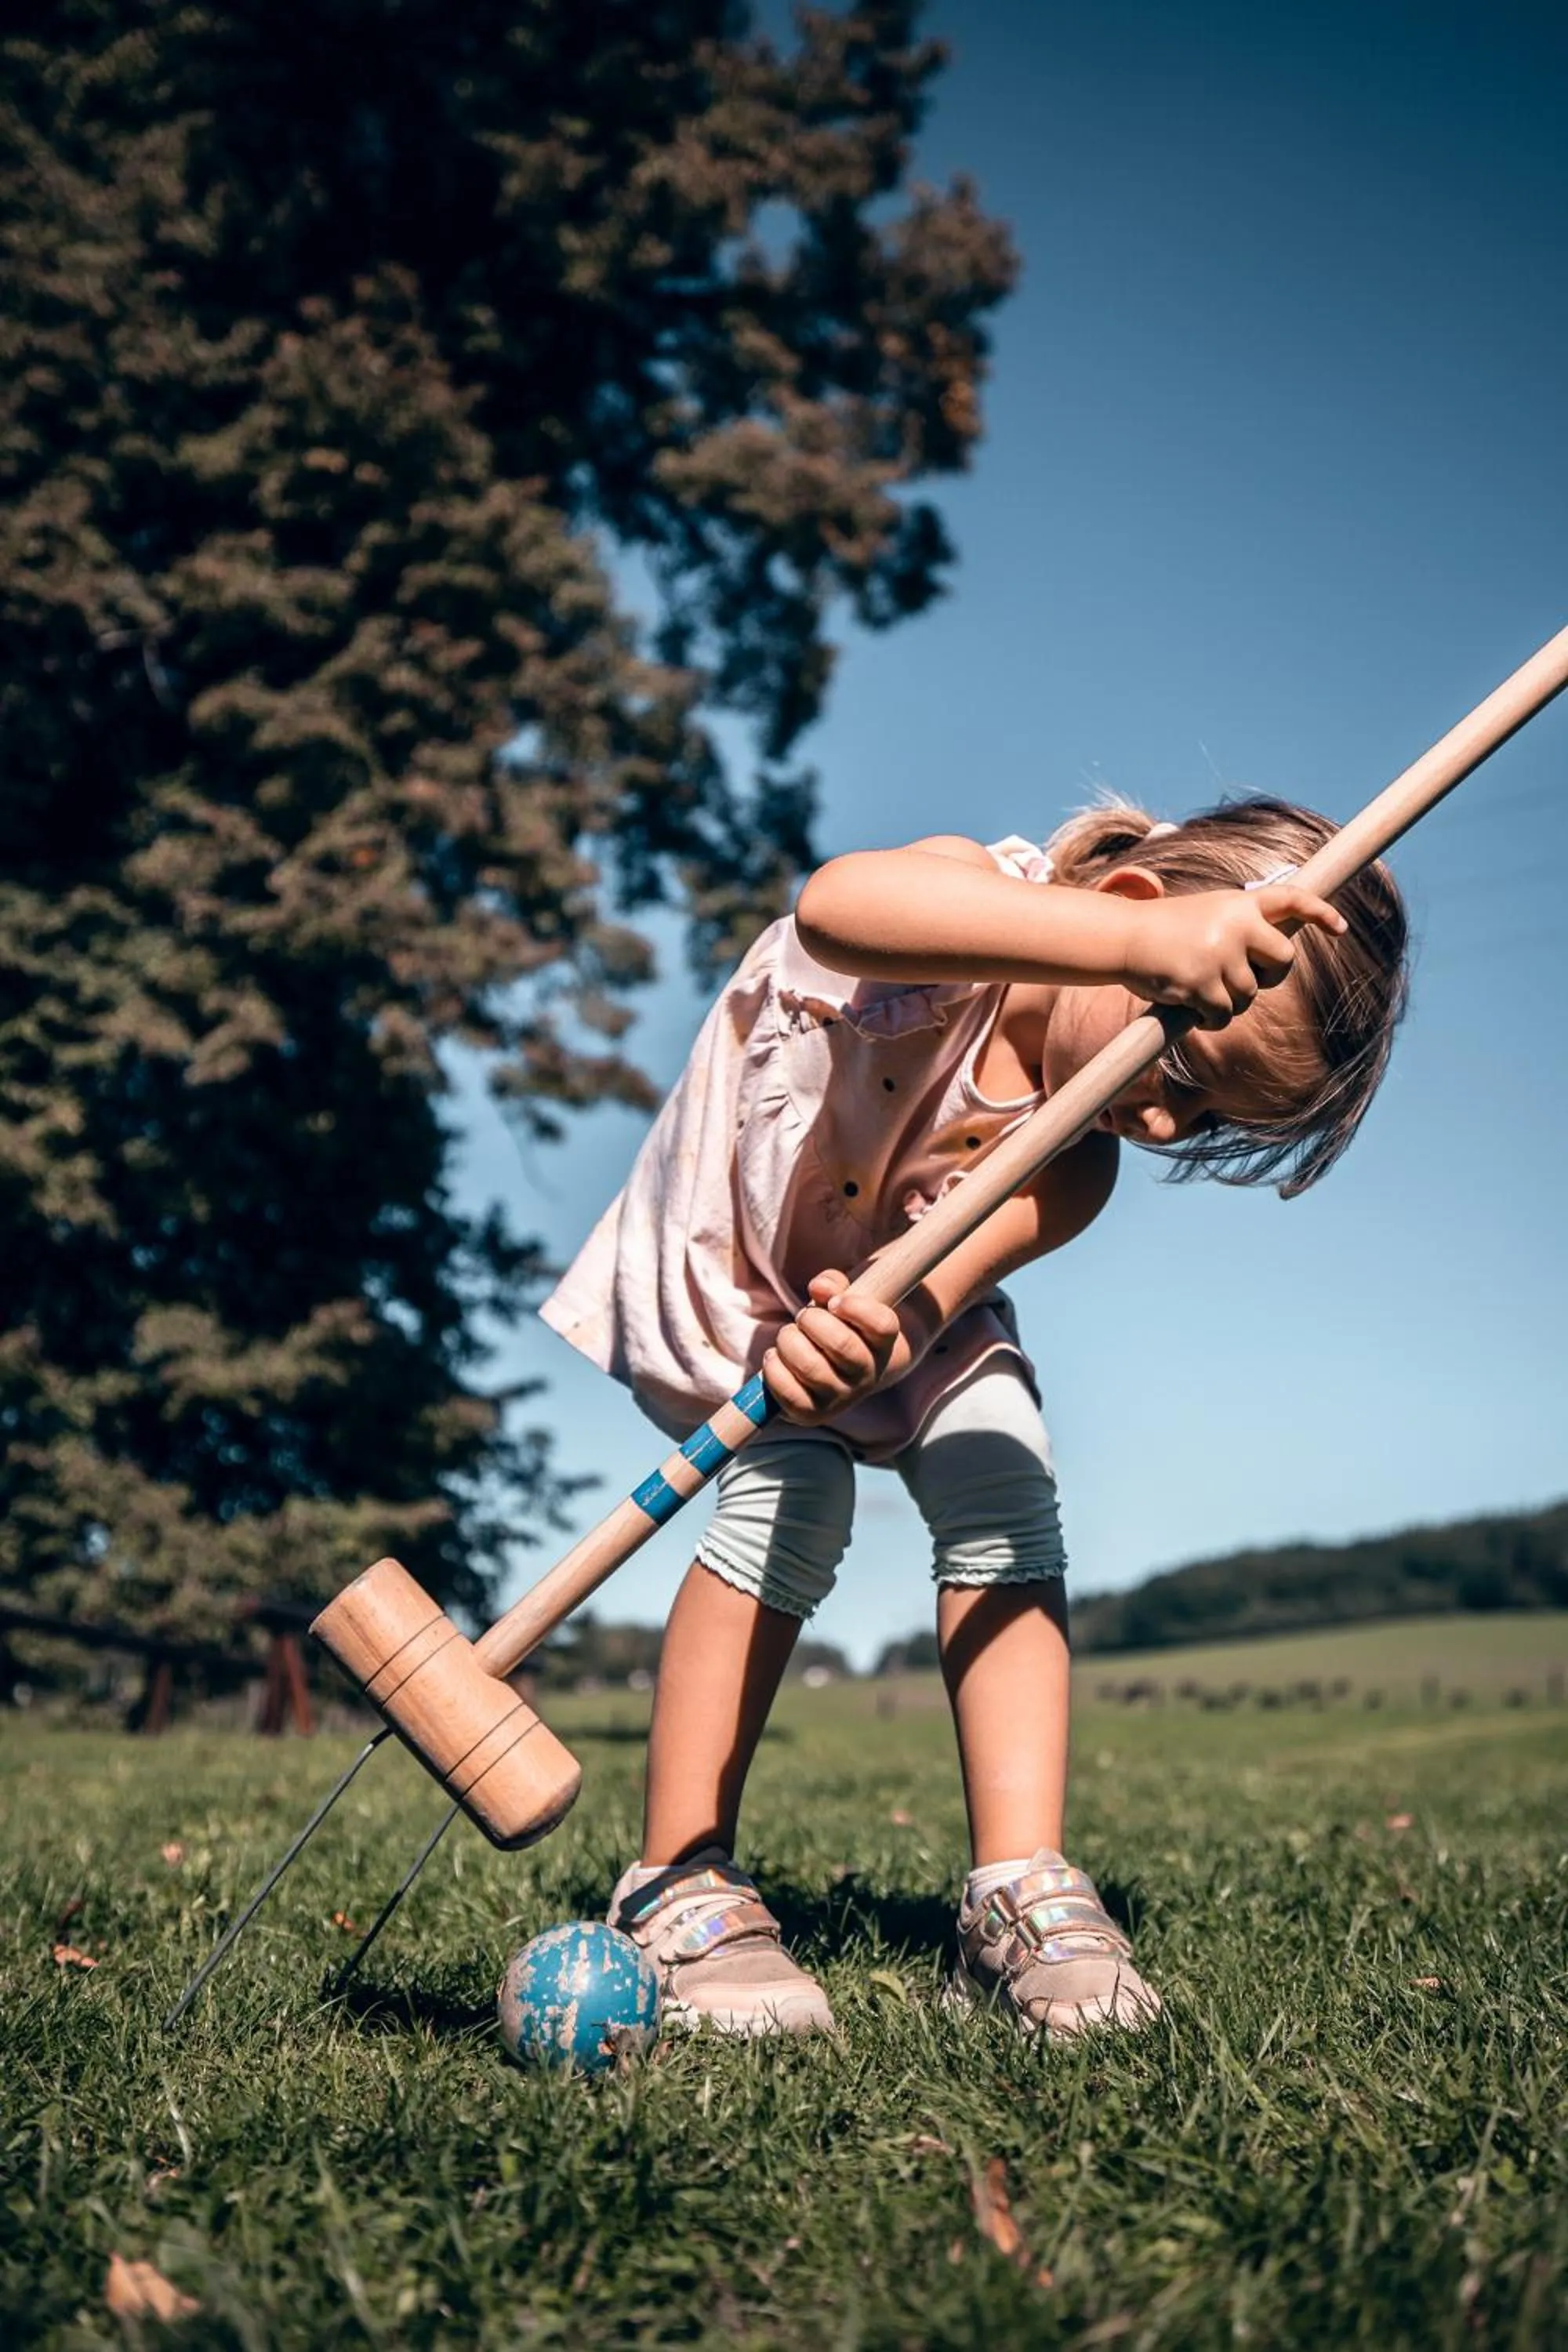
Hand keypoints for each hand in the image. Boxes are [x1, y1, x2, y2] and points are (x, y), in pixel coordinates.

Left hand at [762, 1270, 903, 1425]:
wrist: (837, 1372)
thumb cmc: (840, 1326)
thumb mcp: (843, 1298)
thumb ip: (834, 1285)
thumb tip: (819, 1288)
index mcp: (883, 1343)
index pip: (882, 1325)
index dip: (855, 1307)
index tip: (836, 1301)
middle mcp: (868, 1374)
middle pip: (842, 1344)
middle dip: (811, 1319)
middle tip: (804, 1316)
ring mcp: (842, 1397)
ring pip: (811, 1367)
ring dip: (789, 1341)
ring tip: (788, 1336)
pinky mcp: (813, 1413)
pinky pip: (790, 1394)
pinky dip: (774, 1369)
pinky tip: (775, 1356)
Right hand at [1119, 884, 1345, 1028]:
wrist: (1121, 938)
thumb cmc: (1162, 930)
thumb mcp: (1206, 914)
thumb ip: (1239, 926)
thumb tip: (1270, 959)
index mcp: (1239, 903)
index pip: (1292, 900)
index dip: (1320, 913)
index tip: (1340, 928)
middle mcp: (1236, 925)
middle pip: (1283, 960)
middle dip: (1271, 976)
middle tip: (1245, 979)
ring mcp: (1220, 955)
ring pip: (1249, 995)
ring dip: (1228, 1001)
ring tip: (1199, 987)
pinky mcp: (1202, 984)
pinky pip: (1223, 1015)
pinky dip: (1210, 1019)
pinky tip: (1191, 1008)